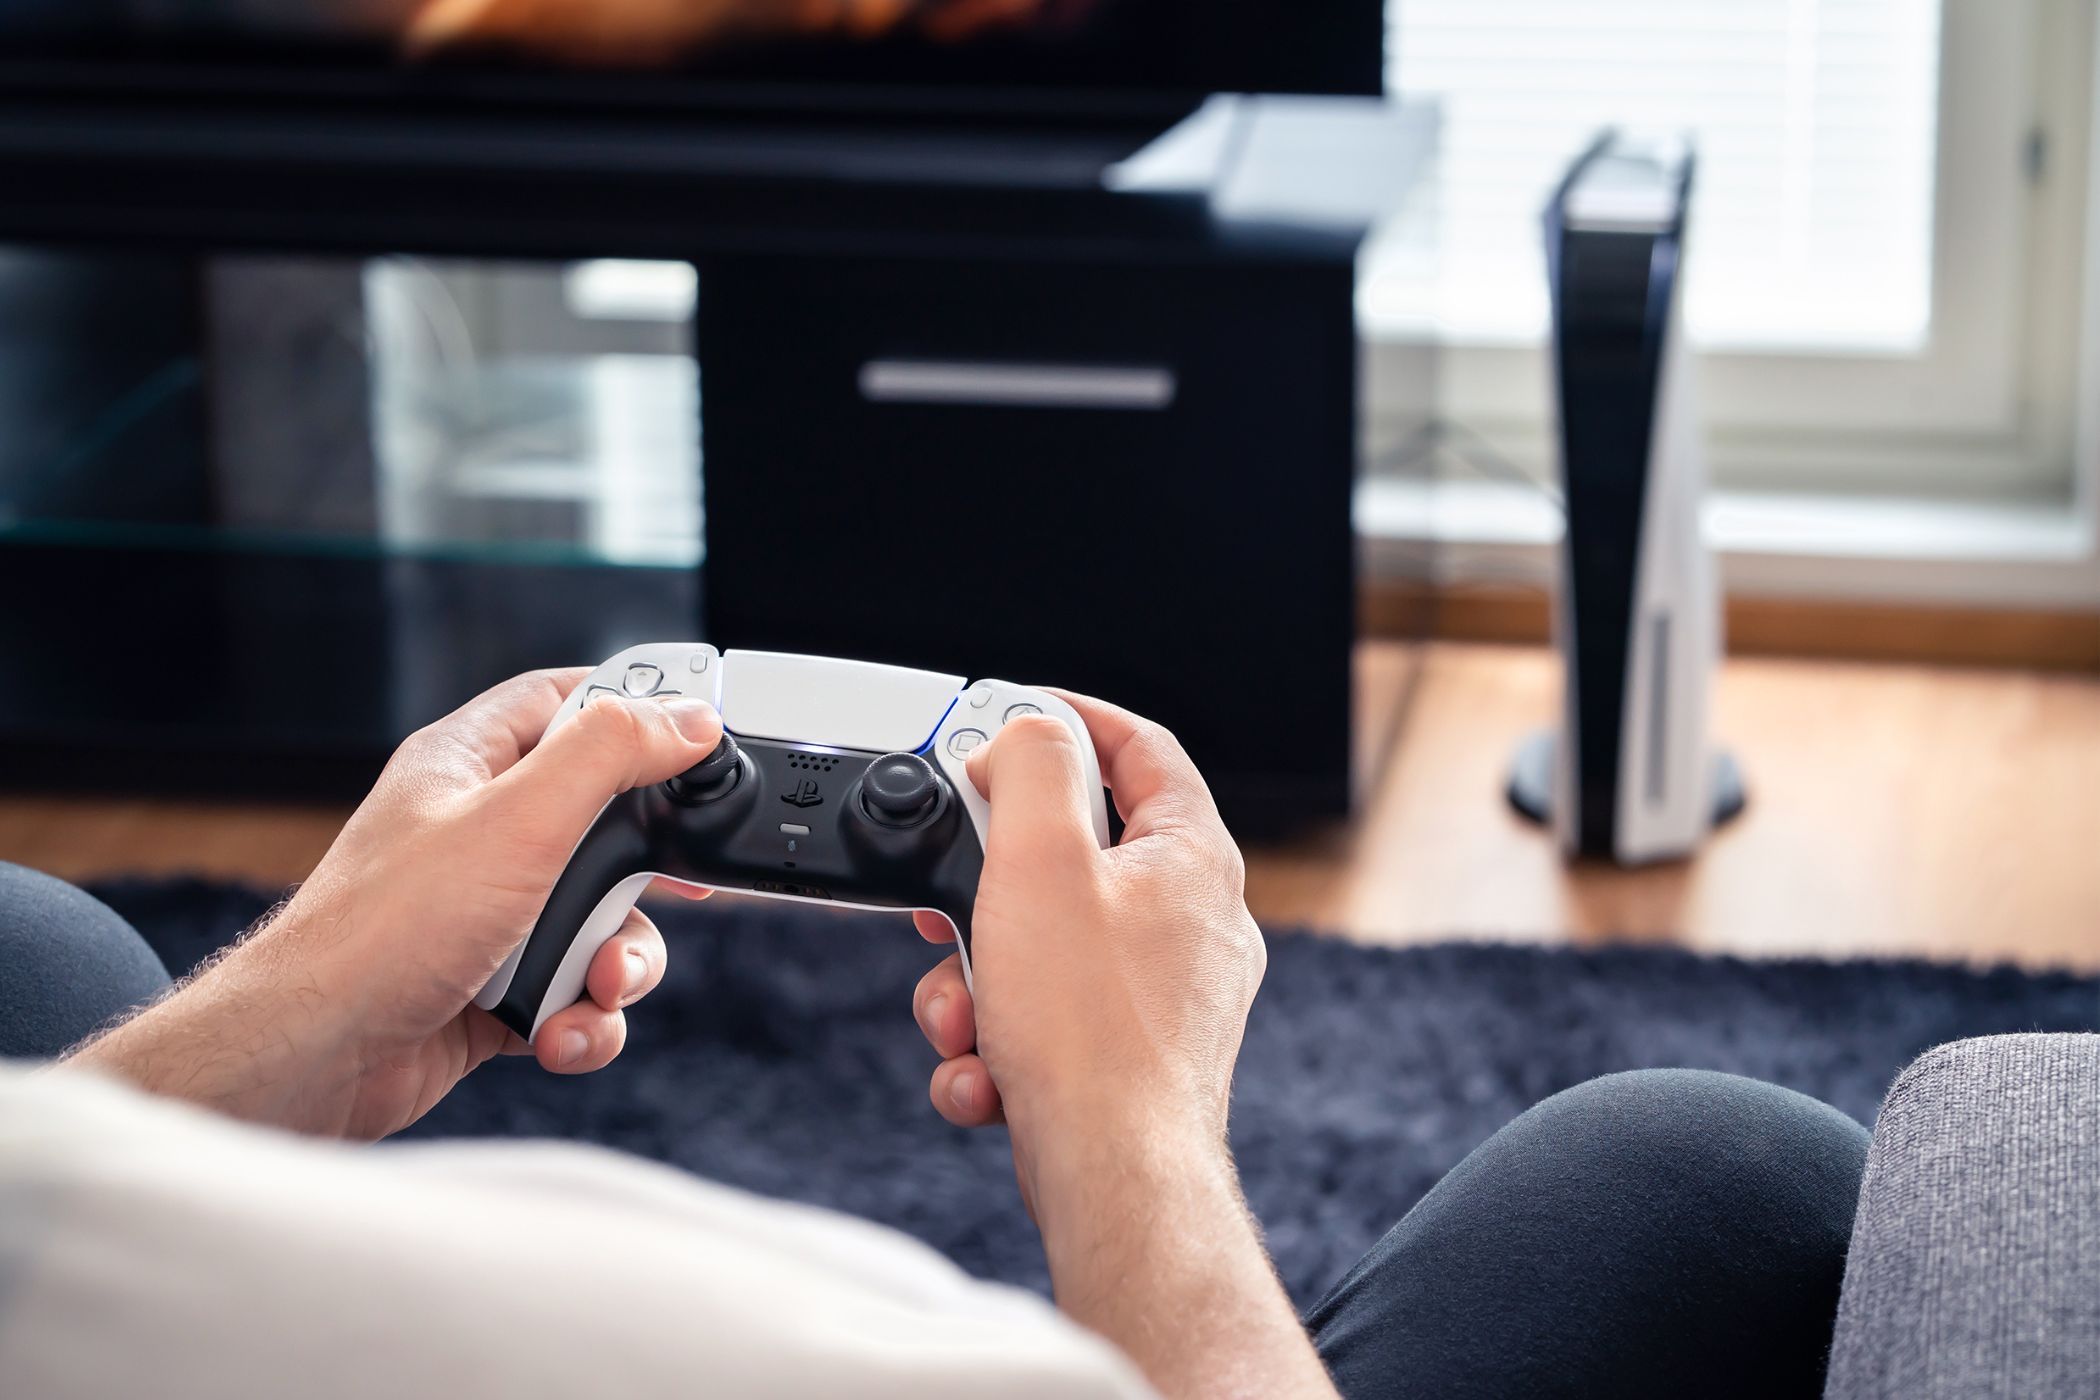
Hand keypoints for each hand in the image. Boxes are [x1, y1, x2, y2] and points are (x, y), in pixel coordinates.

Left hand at [66, 670, 723, 1139]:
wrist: (313, 1059)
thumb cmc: (383, 931)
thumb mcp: (518, 820)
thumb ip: (610, 755)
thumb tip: (687, 718)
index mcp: (470, 765)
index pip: (564, 701)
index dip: (634, 709)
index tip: (696, 739)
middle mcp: (479, 832)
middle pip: (607, 824)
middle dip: (646, 877)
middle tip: (677, 888)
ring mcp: (489, 914)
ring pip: (602, 922)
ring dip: (620, 964)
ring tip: (595, 986)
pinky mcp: (495, 988)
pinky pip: (575, 993)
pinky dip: (583, 1019)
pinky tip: (558, 1034)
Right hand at [911, 697, 1333, 1398]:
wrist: (1112, 1179)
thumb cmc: (1089, 1031)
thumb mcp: (1039, 861)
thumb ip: (1031, 770)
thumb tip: (1025, 733)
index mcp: (1192, 858)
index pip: (1141, 749)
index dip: (1072, 719)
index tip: (1011, 713)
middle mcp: (1194, 922)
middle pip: (1076, 857)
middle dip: (990, 885)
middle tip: (947, 895)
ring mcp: (1169, 996)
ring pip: (1047, 950)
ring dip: (979, 981)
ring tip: (968, 1018)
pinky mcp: (1134, 1059)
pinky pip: (1049, 1022)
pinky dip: (1001, 1044)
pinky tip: (987, 1075)